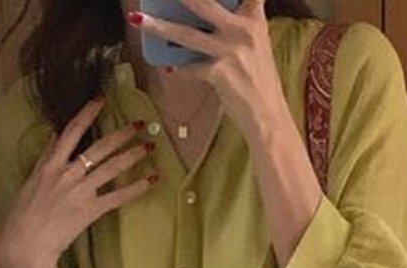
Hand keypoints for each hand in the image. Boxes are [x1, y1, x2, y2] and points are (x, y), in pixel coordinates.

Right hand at [0, 95, 157, 267]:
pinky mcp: (89, 210)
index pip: (71, 131)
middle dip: (120, 133)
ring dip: (133, 155)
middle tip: (139, 123)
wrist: (25, 246)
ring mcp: (79, 191)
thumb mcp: (31, 182)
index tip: (101, 100)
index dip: (87, 113)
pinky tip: (152, 180)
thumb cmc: (24, 218)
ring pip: (111, 167)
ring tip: (150, 146)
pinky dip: (136, 188)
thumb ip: (45, 158)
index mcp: (50, 164)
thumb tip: (54, 136)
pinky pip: (118, 196)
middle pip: (98, 147)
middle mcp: (66, 173)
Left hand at [131, 0, 287, 139]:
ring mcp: (230, 51)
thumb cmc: (259, 82)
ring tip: (138, 20)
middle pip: (203, 2)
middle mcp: (243, 30)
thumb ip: (238, 25)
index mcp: (254, 19)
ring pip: (186, 34)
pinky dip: (180, 69)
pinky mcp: (219, 73)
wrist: (268, 116)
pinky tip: (171, 69)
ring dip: (159, 27)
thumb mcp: (256, 45)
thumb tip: (204, 18)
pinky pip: (190, 68)